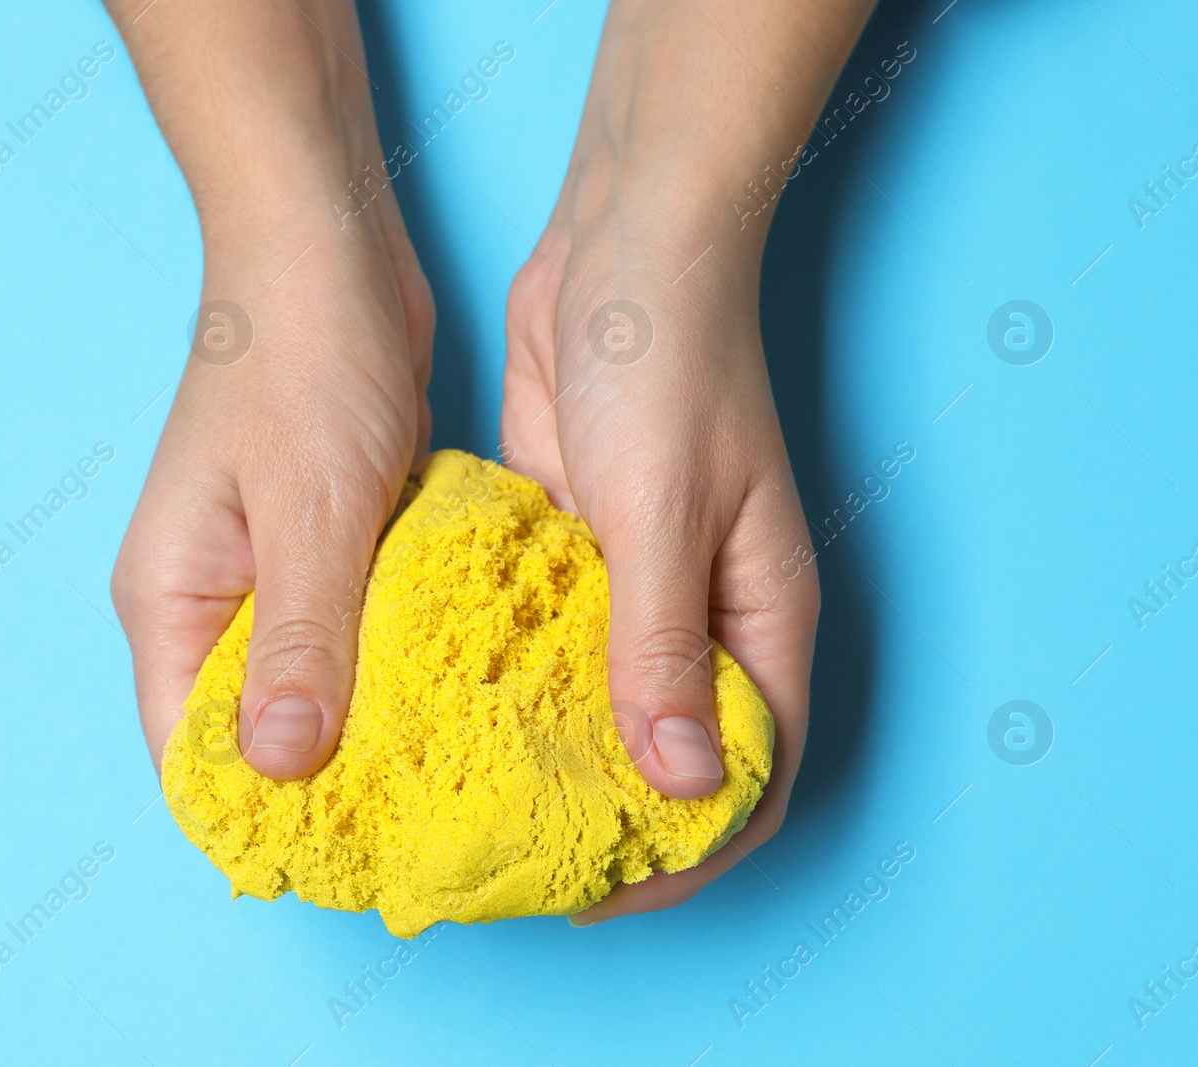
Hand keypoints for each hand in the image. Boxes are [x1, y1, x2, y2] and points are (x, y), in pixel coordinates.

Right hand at [112, 200, 433, 778]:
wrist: (327, 245)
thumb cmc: (302, 359)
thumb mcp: (311, 509)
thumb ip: (296, 640)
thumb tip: (282, 770)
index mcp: (169, 598)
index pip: (190, 754)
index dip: (259, 816)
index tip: (348, 859)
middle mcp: (207, 597)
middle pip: (250, 730)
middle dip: (325, 780)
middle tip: (425, 826)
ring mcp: (264, 570)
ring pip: (309, 683)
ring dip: (371, 721)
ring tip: (456, 774)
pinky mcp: (322, 543)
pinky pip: (352, 630)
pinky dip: (396, 659)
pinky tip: (463, 690)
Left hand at [501, 169, 817, 923]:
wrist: (624, 245)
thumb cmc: (669, 365)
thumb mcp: (664, 513)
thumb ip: (664, 647)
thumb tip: (683, 782)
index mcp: (758, 619)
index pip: (747, 779)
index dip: (680, 853)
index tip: (591, 889)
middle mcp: (702, 614)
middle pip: (664, 754)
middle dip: (599, 815)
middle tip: (505, 855)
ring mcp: (635, 582)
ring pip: (594, 700)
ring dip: (542, 750)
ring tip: (459, 798)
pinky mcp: (573, 545)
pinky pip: (543, 636)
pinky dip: (504, 675)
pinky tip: (439, 703)